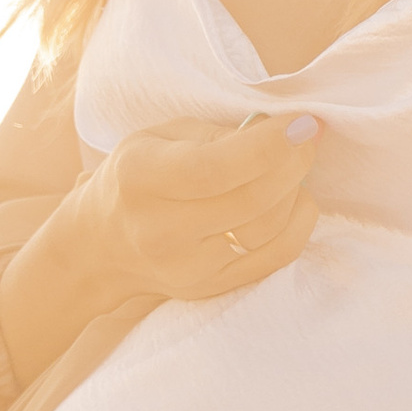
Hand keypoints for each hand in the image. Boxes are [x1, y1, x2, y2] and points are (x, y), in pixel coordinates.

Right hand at [80, 111, 325, 304]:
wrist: (104, 244)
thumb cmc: (140, 174)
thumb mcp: (161, 136)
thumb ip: (218, 134)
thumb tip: (284, 134)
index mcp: (140, 177)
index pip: (213, 167)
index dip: (268, 145)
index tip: (303, 122)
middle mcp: (161, 230)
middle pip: (250, 200)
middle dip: (294, 162)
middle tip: (307, 136)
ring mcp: (189, 267)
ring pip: (270, 229)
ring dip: (295, 189)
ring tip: (291, 165)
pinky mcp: (213, 288)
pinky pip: (278, 255)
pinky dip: (298, 220)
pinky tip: (292, 197)